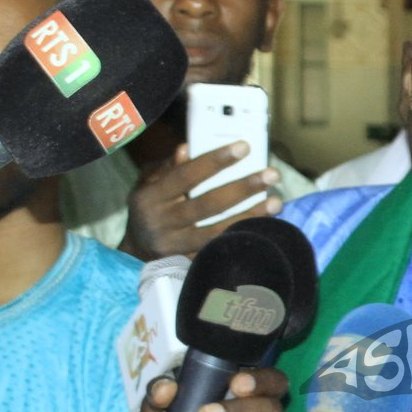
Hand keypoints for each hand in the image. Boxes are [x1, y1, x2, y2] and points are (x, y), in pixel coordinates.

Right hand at [120, 143, 283, 260]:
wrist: (135, 252)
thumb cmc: (148, 208)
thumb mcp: (148, 184)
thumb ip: (169, 167)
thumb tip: (187, 148)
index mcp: (151, 198)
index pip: (186, 176)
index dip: (215, 161)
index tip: (244, 147)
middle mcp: (162, 223)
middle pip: (207, 205)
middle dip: (242, 189)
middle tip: (271, 174)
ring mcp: (175, 247)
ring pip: (217, 231)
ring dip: (250, 217)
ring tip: (276, 202)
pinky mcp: (187, 263)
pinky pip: (219, 250)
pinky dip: (241, 237)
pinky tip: (264, 228)